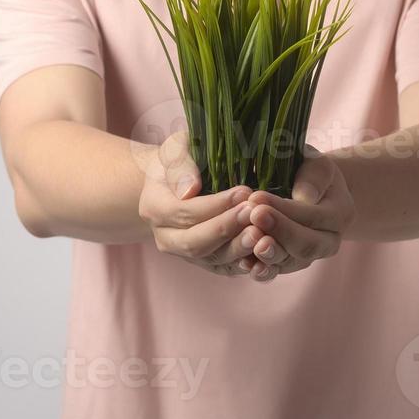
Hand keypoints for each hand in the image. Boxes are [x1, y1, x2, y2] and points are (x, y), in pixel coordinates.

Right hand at [137, 130, 262, 276]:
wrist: (180, 181)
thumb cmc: (182, 158)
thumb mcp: (176, 149)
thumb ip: (180, 164)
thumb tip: (189, 189)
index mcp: (153, 207)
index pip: (184, 212)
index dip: (215, 205)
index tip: (243, 191)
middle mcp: (165, 237)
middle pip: (195, 242)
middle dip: (226, 229)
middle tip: (254, 213)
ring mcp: (185, 254)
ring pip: (213, 259)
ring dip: (239, 248)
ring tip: (262, 233)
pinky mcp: (206, 262)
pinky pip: (226, 268)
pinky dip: (245, 264)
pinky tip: (265, 253)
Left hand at [241, 144, 354, 281]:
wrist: (311, 192)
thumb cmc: (310, 171)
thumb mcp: (316, 164)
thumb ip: (313, 178)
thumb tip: (304, 197)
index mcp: (340, 213)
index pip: (313, 215)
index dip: (285, 209)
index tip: (257, 197)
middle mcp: (329, 241)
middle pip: (307, 245)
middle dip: (279, 231)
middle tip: (253, 216)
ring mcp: (309, 256)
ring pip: (291, 262)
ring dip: (269, 254)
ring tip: (249, 241)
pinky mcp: (289, 264)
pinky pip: (277, 271)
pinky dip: (261, 270)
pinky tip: (244, 263)